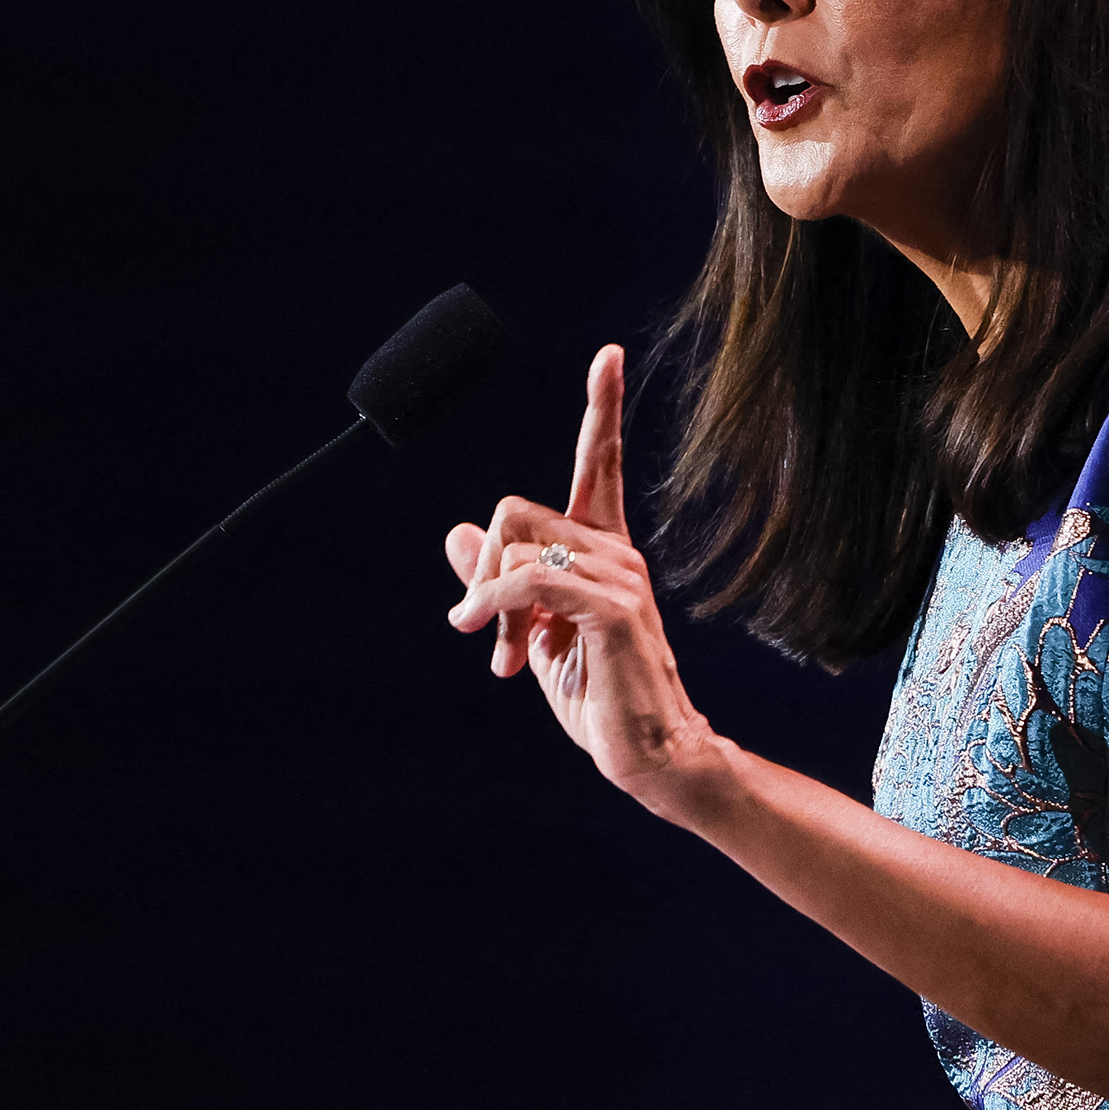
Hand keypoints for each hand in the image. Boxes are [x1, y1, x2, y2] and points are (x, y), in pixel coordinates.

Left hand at [444, 346, 726, 816]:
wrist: (652, 754)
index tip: (608, 355)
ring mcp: (618, 575)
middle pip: (515, 509)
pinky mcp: (611, 608)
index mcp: (604, 550)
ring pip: (514, 549)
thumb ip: (499, 583)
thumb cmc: (600, 695)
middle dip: (481, 570)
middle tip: (482, 632)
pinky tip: (498, 653)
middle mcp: (616, 551)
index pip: (602, 462)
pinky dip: (494, 612)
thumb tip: (456, 531)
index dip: (603, 408)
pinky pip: (526, 582)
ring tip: (505, 660)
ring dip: (488, 609)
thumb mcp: (534, 633)